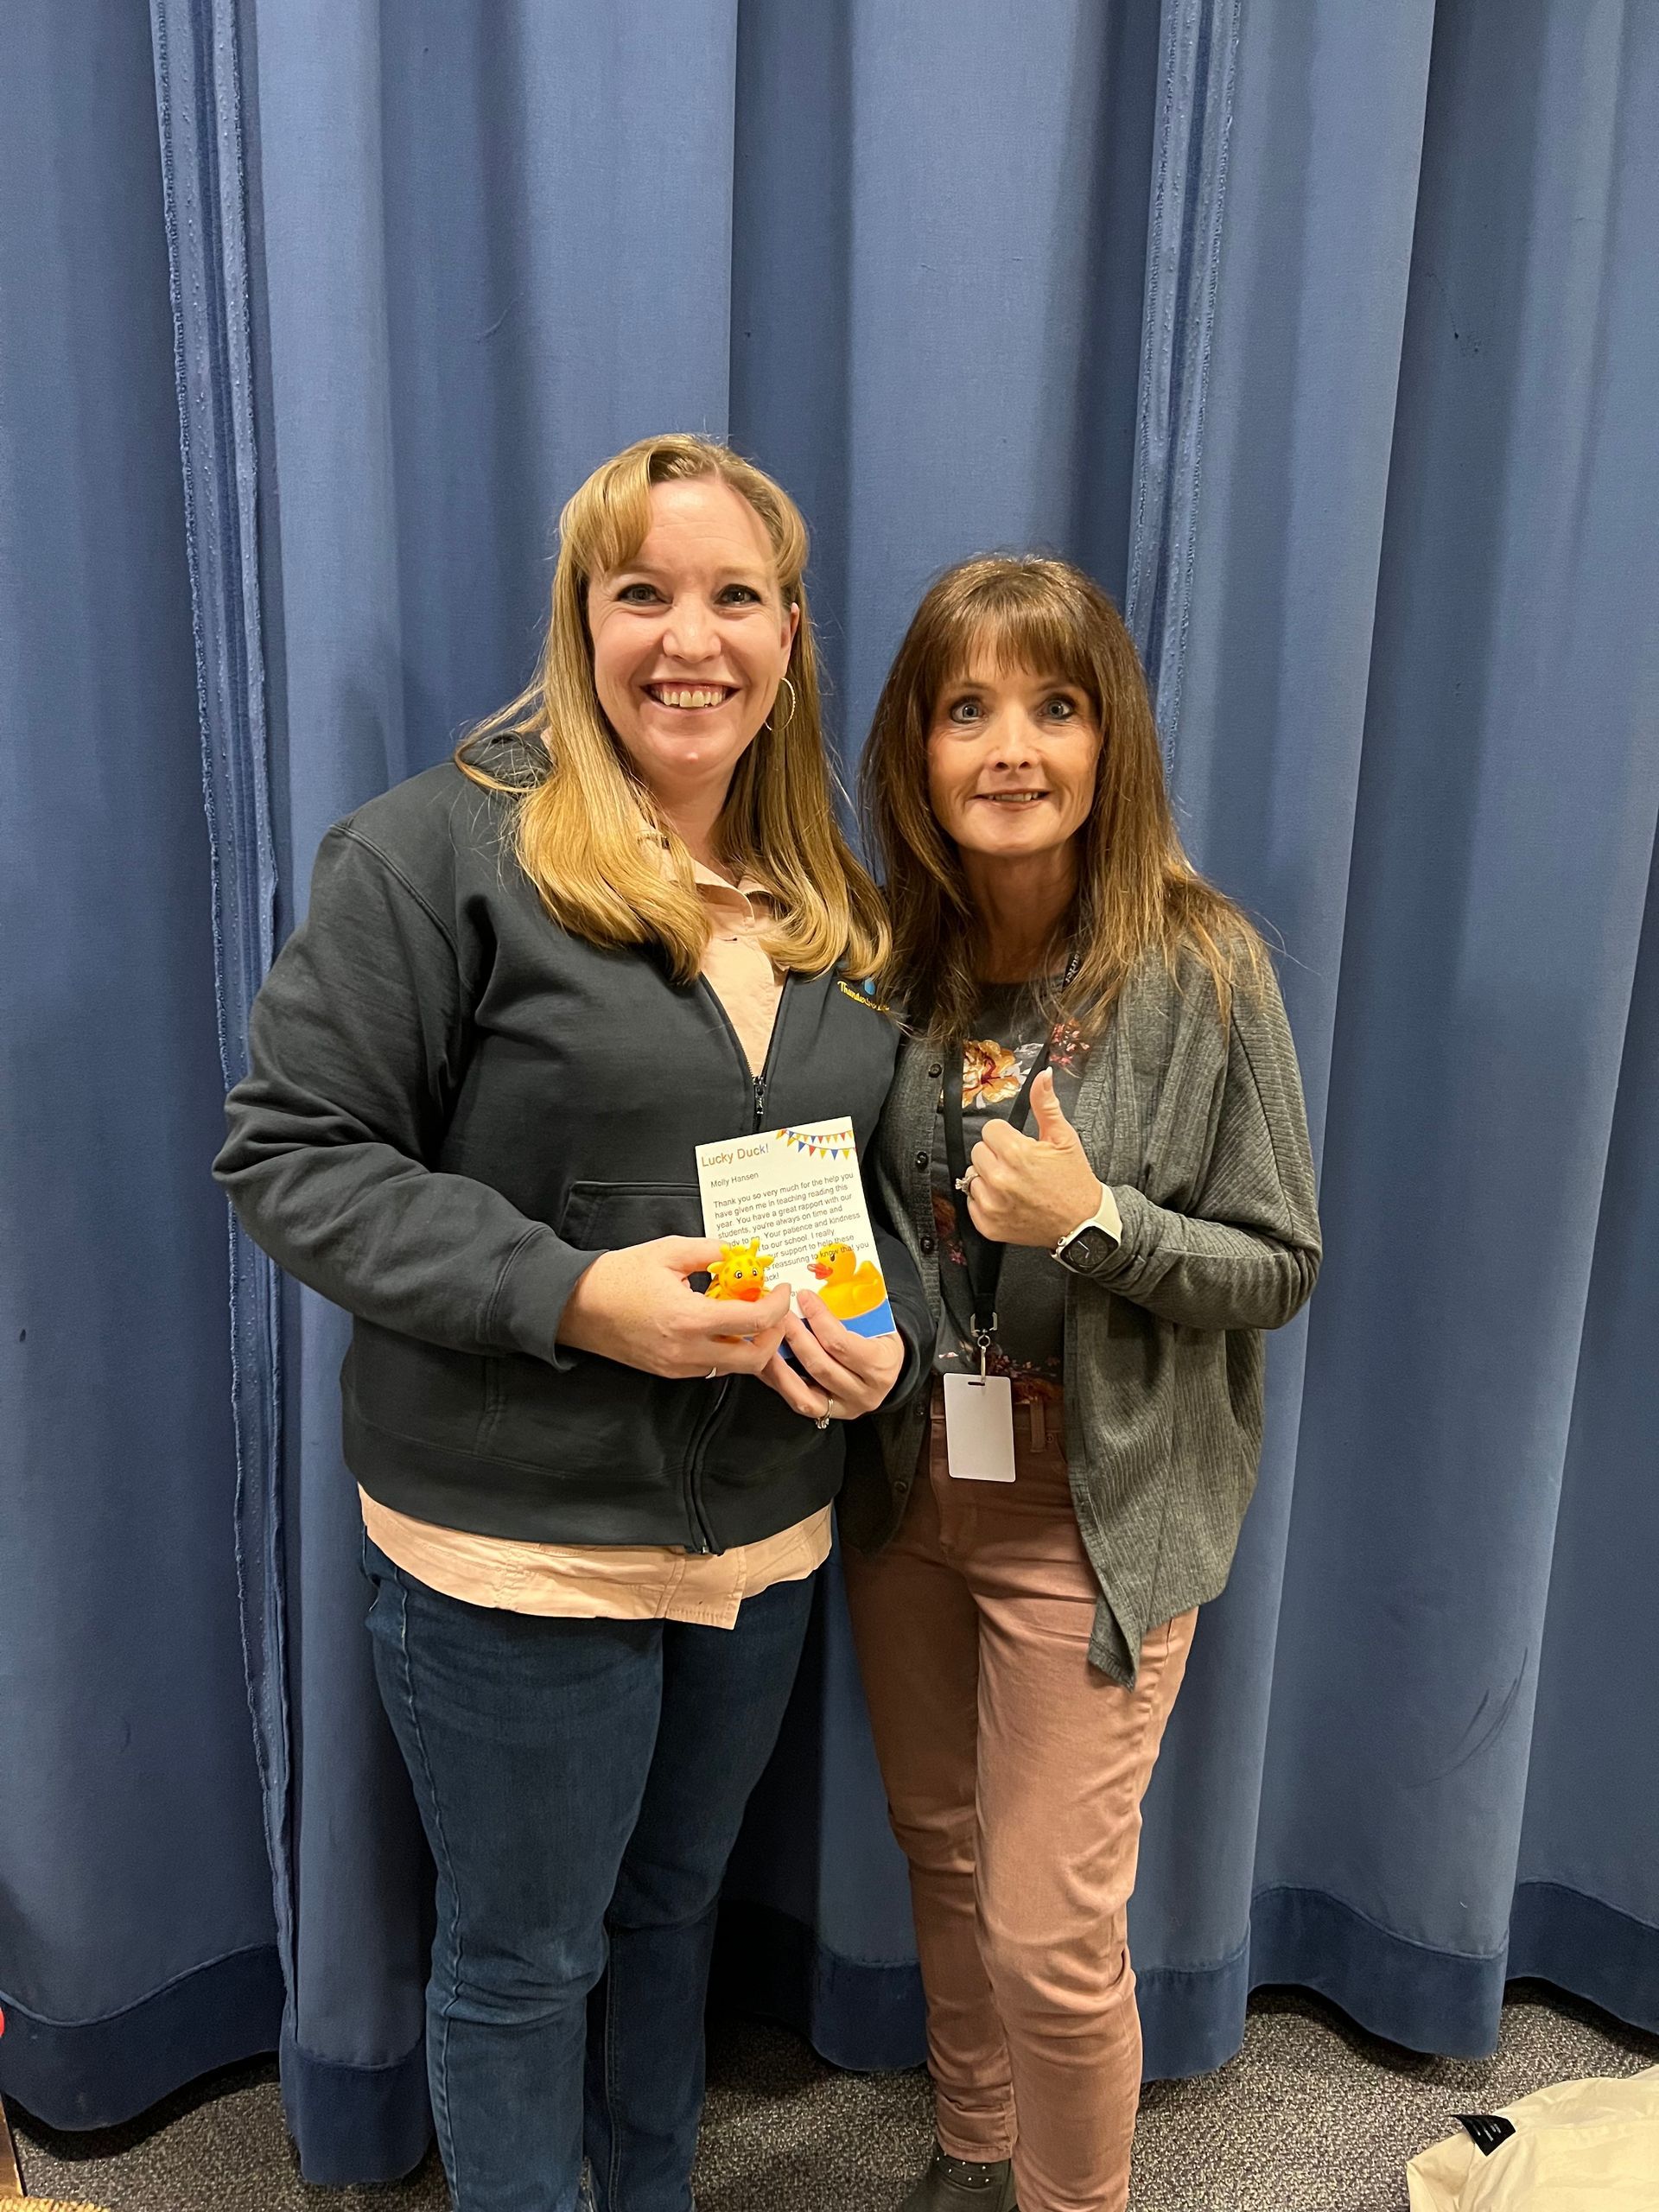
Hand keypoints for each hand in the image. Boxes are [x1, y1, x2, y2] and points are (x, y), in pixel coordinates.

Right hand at [557, 1237, 790, 1377]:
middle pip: (753, 1358)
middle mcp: (686, 1350)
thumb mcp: (667, 1251)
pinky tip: (721, 1327)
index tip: (779, 1288)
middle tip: (771, 1309)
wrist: (576, 1306)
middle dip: (772, 1335)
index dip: (776, 1305)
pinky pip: (711, 1368)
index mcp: (689, 1318)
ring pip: (734, 1368)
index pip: (754, 1322)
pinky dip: (726, 1351)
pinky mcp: (668, 1372)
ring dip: (750, 1345)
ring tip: (747, 1316)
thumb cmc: (617, 1276)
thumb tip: (738, 1253)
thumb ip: (710, 1251)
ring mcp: (677, 1366)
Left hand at [756, 1289, 905, 1423]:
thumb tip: (812, 1294)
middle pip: (821, 1366)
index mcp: (881, 1365)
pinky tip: (770, 1363)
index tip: (804, 1297)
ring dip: (781, 1363)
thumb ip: (851, 1312)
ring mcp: (847, 1407)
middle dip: (795, 1337)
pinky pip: (800, 1401)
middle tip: (780, 1314)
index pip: (841, 1343)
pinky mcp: (829, 1414)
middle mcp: (866, 1392)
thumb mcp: (877, 1323)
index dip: (818, 1319)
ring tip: (768, 1339)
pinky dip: (781, 1382)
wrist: (888, 1367)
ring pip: (806, 1389)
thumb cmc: (879, 1339)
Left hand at [964, 1069, 1104, 1247]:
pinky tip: (1007, 1200)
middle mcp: (1000, 1179)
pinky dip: (986, 1201)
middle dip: (996, 1155)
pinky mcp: (988, 1225)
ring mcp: (993, 1205)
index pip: (990, 1130)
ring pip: (972, 1176)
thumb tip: (1042, 1076)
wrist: (1081, 1223)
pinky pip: (972, 1203)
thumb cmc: (1073, 1180)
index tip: (1020, 1146)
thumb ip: (1046, 1105)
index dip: (1007, 1137)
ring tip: (1013, 1184)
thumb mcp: (1063, 1137)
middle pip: (978, 1151)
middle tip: (1018, 1166)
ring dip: (988, 1178)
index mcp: (1017, 1153)